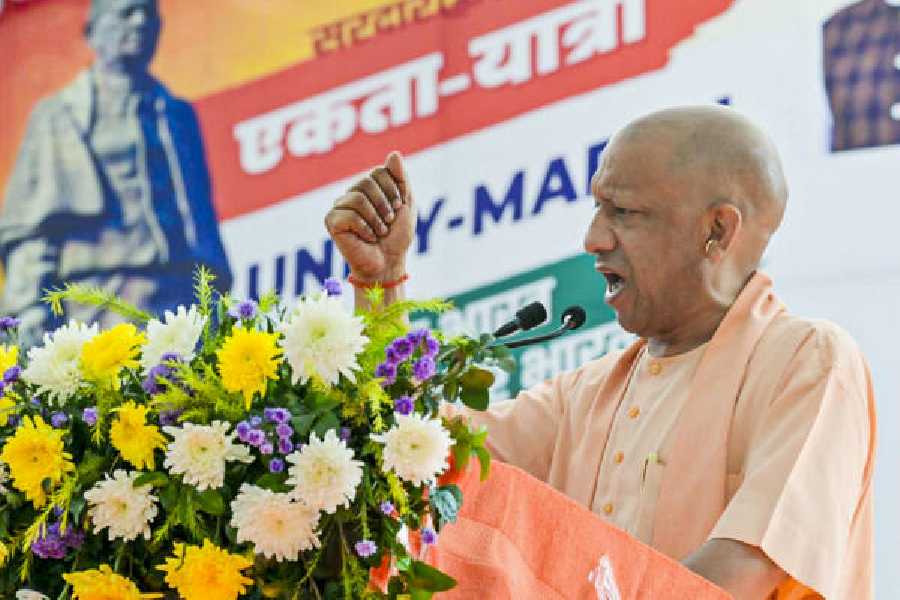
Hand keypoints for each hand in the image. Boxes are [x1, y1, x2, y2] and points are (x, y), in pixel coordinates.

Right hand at [324, 151, 414, 281]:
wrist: (389, 262)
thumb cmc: (397, 236)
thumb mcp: (406, 204)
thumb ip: (400, 178)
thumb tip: (394, 153)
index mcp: (368, 187)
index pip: (379, 171)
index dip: (393, 189)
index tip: (398, 208)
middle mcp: (352, 194)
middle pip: (366, 181)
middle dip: (384, 204)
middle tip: (389, 221)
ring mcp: (340, 207)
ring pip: (358, 197)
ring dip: (376, 218)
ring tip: (379, 232)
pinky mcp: (332, 221)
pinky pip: (348, 215)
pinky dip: (364, 228)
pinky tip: (367, 238)